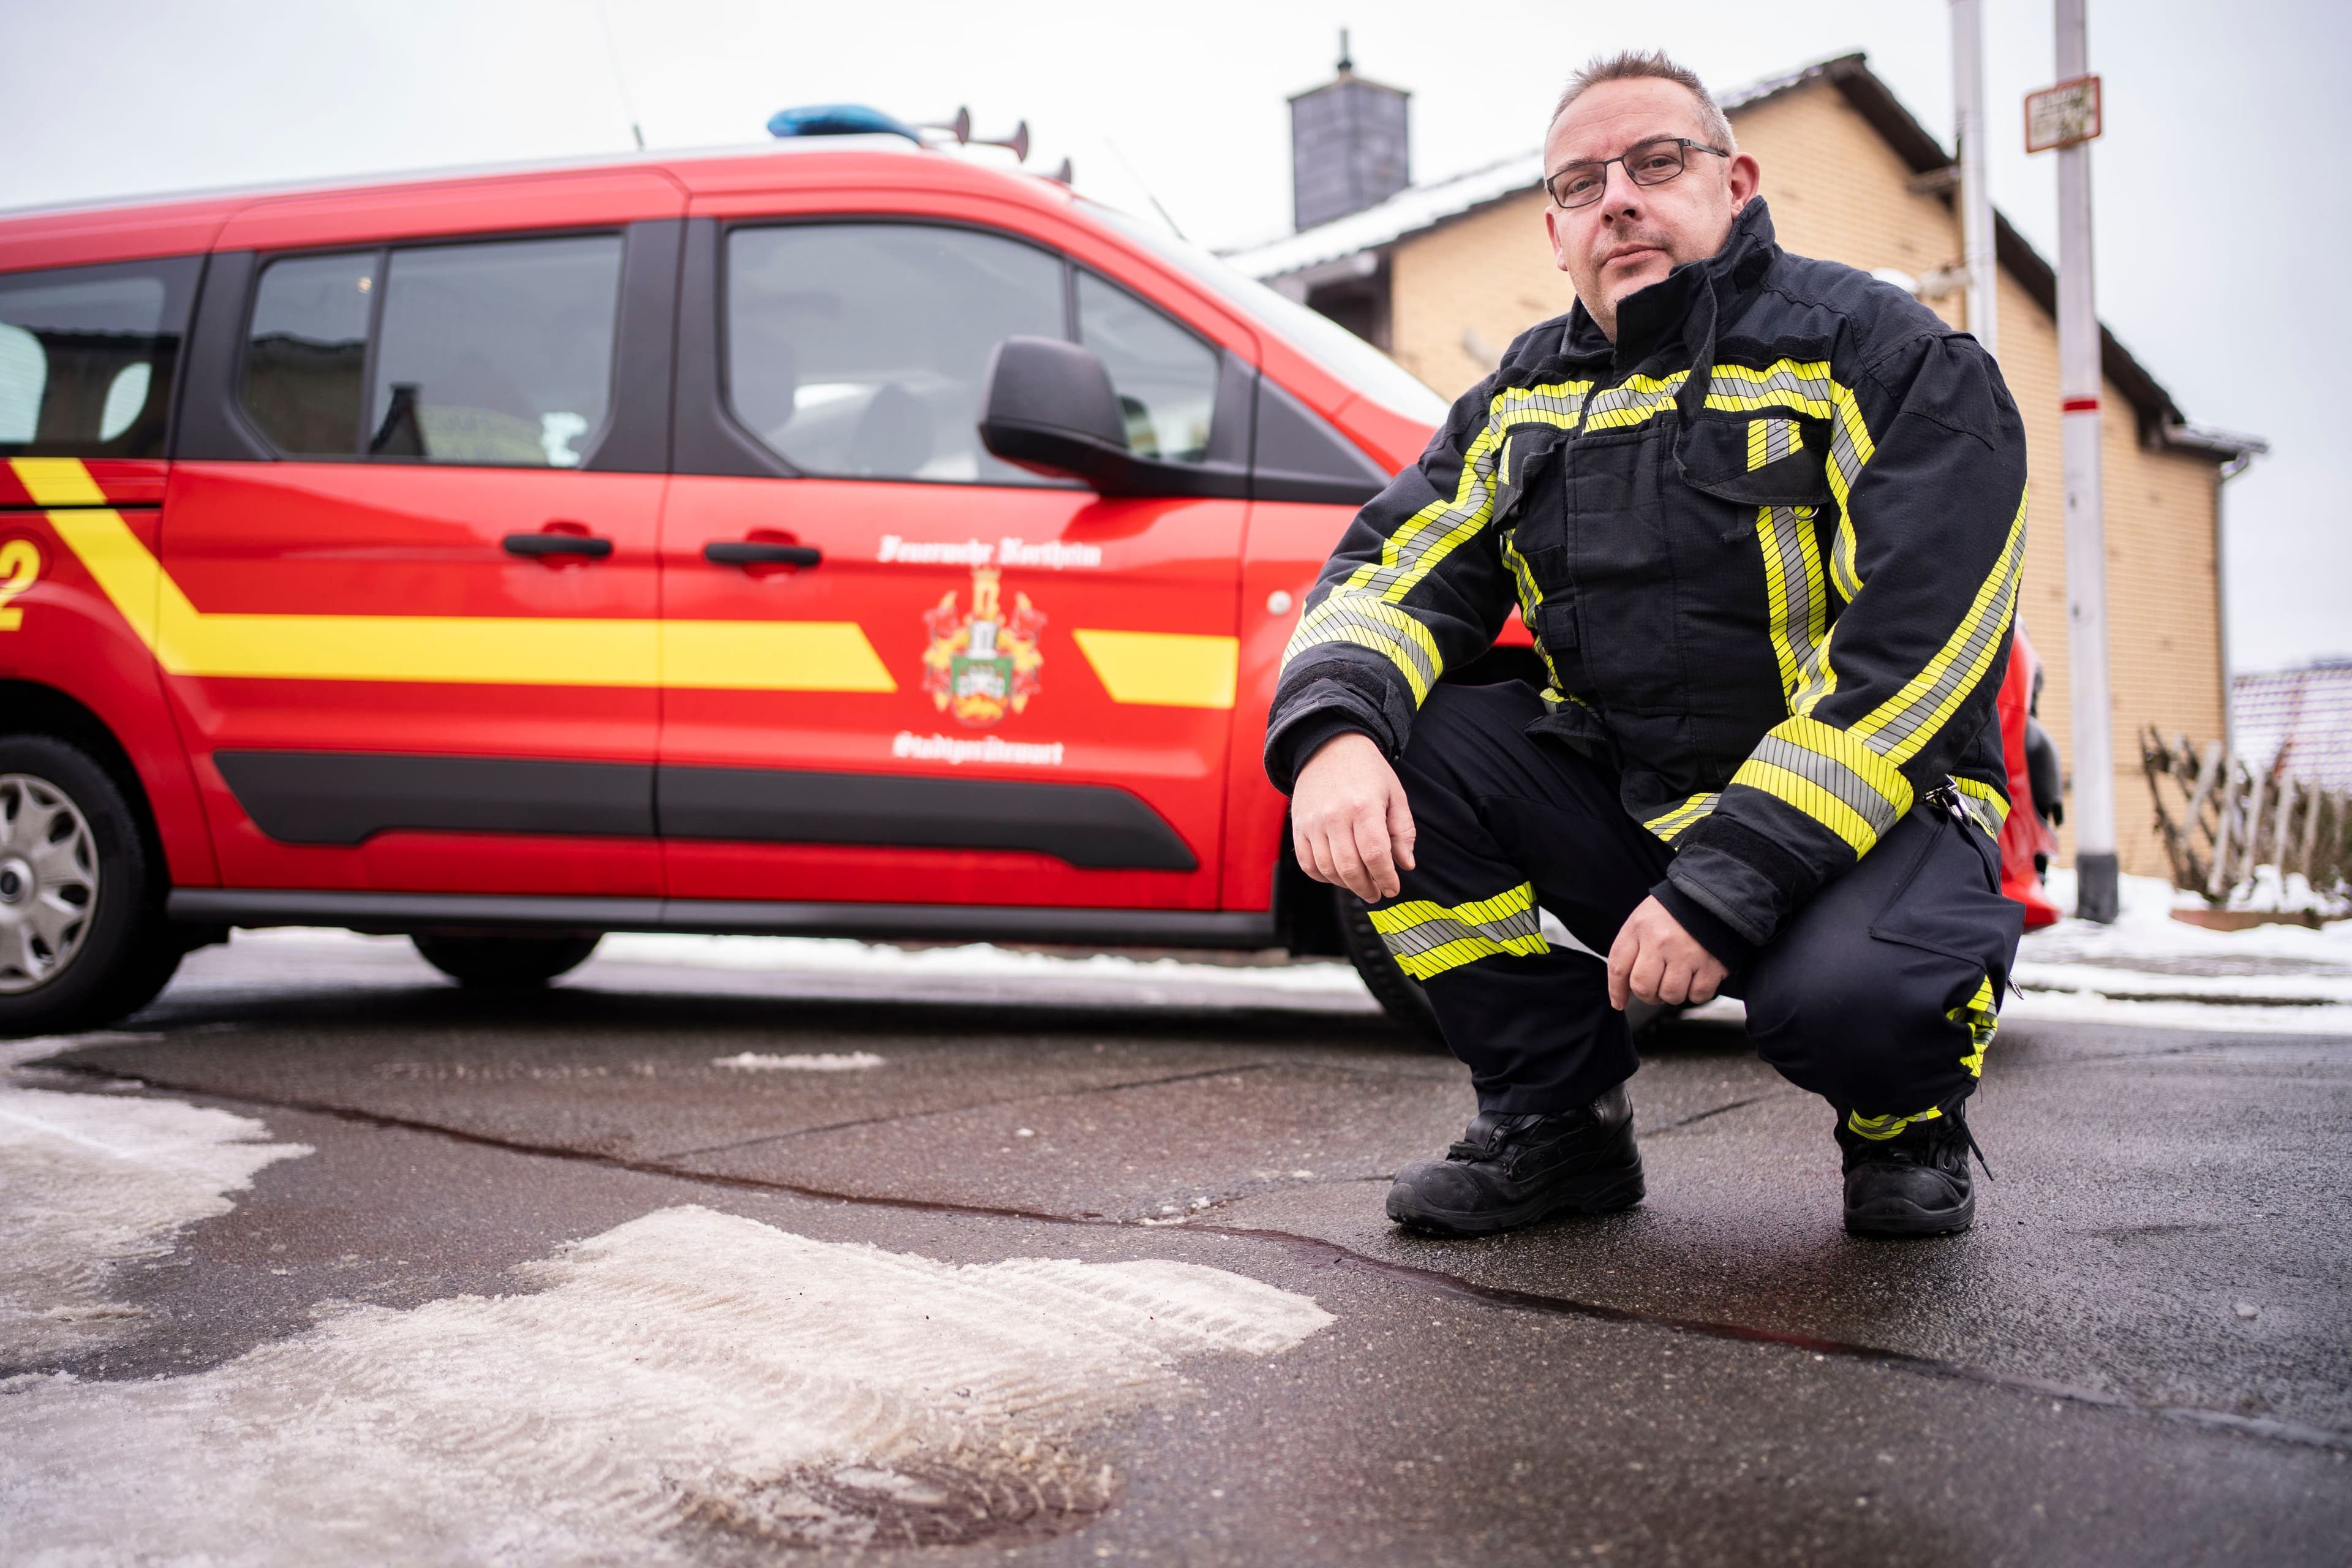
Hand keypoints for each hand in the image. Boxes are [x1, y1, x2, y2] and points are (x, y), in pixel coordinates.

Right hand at [1291, 732, 1416, 902]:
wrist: (1330, 746)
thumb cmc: (1367, 771)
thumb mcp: (1395, 795)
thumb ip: (1403, 831)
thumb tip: (1406, 864)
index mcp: (1364, 807)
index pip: (1375, 855)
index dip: (1386, 878)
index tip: (1392, 888)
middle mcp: (1335, 816)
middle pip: (1350, 867)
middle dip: (1366, 888)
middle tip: (1377, 893)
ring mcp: (1313, 822)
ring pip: (1328, 869)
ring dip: (1345, 884)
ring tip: (1359, 884)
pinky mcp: (1299, 826)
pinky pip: (1307, 863)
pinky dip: (1322, 876)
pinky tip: (1336, 875)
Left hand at [1607, 896, 1727, 1009]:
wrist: (1711, 898)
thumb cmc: (1673, 911)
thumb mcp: (1642, 921)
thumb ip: (1628, 952)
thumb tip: (1620, 995)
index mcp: (1641, 928)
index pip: (1618, 968)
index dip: (1616, 991)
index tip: (1619, 1002)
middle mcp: (1662, 941)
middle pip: (1643, 988)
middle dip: (1647, 995)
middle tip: (1655, 986)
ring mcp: (1688, 953)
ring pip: (1671, 995)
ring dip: (1672, 994)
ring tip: (1677, 978)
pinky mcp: (1713, 964)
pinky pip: (1698, 995)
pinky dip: (1696, 992)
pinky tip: (1696, 976)